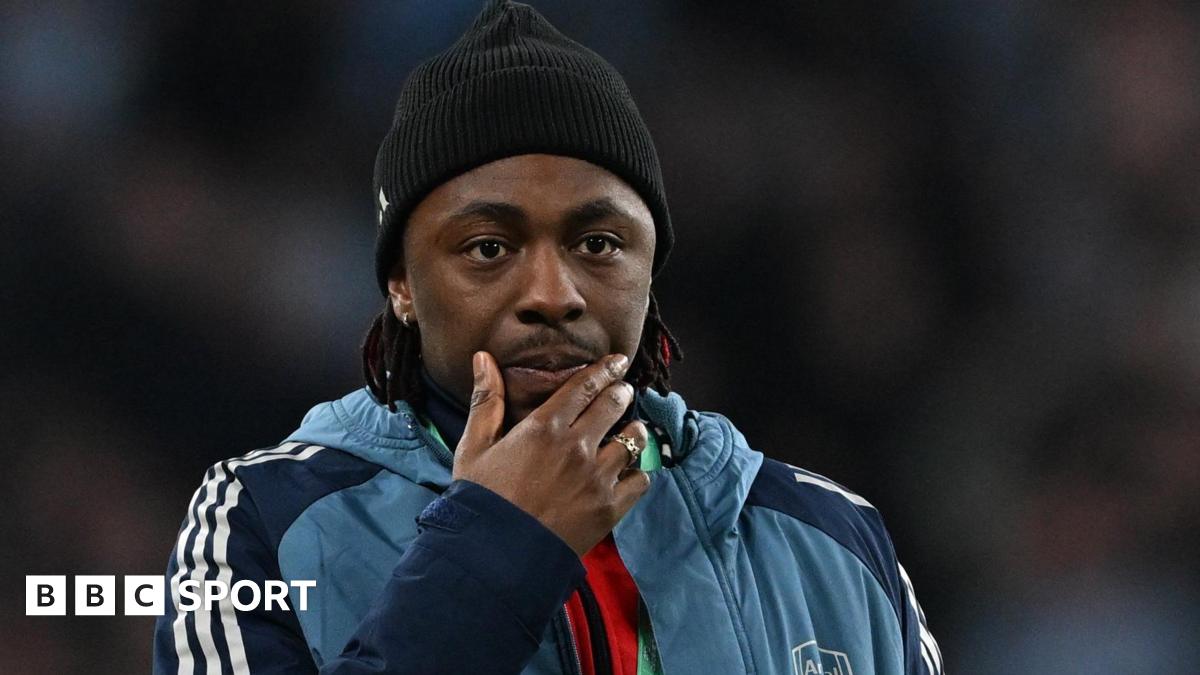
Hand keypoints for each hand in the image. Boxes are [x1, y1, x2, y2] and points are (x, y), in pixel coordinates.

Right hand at [452, 351, 650, 555]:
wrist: (495, 554)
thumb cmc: (480, 499)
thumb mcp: (474, 446)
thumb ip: (485, 399)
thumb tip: (483, 357)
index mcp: (545, 427)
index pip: (586, 385)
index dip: (606, 369)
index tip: (618, 361)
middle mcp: (577, 447)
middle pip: (615, 405)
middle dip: (622, 393)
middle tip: (623, 391)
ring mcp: (597, 478)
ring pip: (633, 440)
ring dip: (632, 431)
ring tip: (628, 432)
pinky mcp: (609, 508)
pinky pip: (640, 480)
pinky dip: (636, 473)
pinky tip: (627, 473)